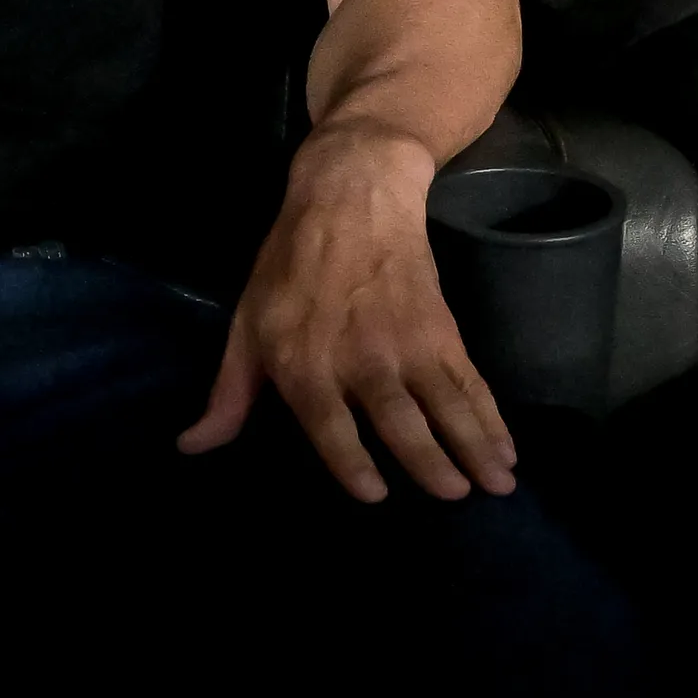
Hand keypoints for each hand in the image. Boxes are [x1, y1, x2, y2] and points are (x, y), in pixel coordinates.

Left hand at [180, 121, 516, 504]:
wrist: (349, 198)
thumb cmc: (289, 268)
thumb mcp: (245, 328)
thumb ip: (229, 395)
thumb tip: (192, 446)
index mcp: (304, 365)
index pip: (331, 431)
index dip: (353, 467)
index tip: (376, 496)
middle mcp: (359, 361)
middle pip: (401, 426)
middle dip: (431, 466)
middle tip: (454, 498)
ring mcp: (406, 345)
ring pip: (446, 409)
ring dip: (474, 449)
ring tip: (498, 485)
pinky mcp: (441, 330)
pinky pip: (470, 383)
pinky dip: (491, 417)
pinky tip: (506, 448)